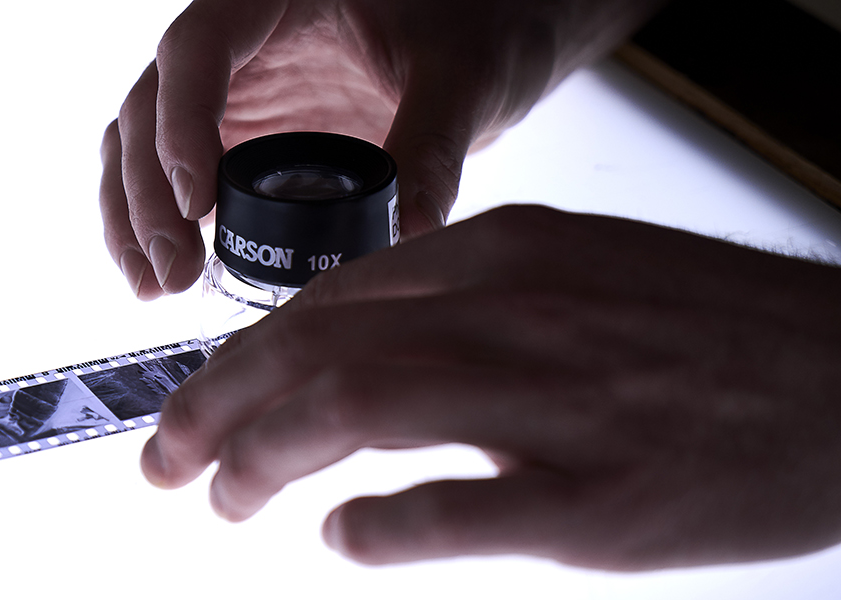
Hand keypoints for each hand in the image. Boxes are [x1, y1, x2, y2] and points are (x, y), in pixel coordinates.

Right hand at [99, 0, 664, 298]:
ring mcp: (227, 89)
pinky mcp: (234, 135)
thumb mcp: (465, 73)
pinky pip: (167, 174)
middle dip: (148, 194)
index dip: (183, 126)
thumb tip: (407, 230)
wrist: (486, 32)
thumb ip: (434, 142)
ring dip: (134, 216)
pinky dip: (153, 223)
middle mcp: (233, 39)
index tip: (200, 204)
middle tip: (175, 270)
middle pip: (149, 106)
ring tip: (155, 286)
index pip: (196, 51)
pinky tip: (161, 278)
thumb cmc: (478, 22)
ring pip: (138, 144)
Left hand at [140, 205, 840, 569]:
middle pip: (315, 348)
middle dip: (214, 408)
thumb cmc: (708, 336)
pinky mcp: (603, 499)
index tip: (197, 401)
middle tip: (166, 462)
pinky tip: (342, 538)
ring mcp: (556, 402)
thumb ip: (457, 306)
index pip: (325, 301)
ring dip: (265, 458)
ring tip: (224, 499)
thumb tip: (345, 355)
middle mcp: (514, 312)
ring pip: (360, 407)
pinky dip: (383, 524)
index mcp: (503, 255)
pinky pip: (462, 509)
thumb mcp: (571, 276)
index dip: (239, 357)